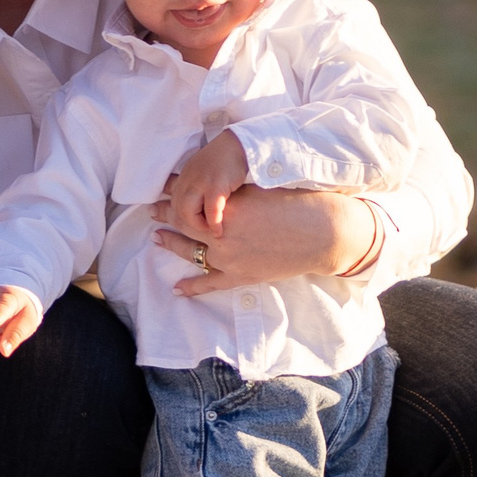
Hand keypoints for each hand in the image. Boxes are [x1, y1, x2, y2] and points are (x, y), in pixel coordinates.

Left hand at [150, 186, 374, 297]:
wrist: (324, 233)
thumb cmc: (299, 203)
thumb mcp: (261, 188)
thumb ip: (232, 192)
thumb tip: (212, 187)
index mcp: (226, 209)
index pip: (188, 204)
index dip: (173, 196)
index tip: (163, 190)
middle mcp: (222, 235)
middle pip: (185, 226)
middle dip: (167, 216)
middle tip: (152, 211)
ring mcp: (230, 259)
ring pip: (192, 253)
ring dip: (173, 245)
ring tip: (157, 237)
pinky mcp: (242, 277)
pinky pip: (210, 283)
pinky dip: (193, 286)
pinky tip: (177, 288)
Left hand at [168, 130, 250, 238]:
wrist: (240, 145)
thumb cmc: (227, 160)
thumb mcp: (205, 171)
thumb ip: (196, 185)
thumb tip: (196, 201)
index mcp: (186, 176)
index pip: (174, 199)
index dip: (176, 213)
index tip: (176, 219)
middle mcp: (189, 178)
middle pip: (177, 207)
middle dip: (187, 222)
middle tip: (202, 229)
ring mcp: (201, 182)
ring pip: (187, 211)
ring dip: (198, 225)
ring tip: (210, 231)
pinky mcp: (216, 186)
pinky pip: (210, 211)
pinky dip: (213, 223)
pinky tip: (219, 230)